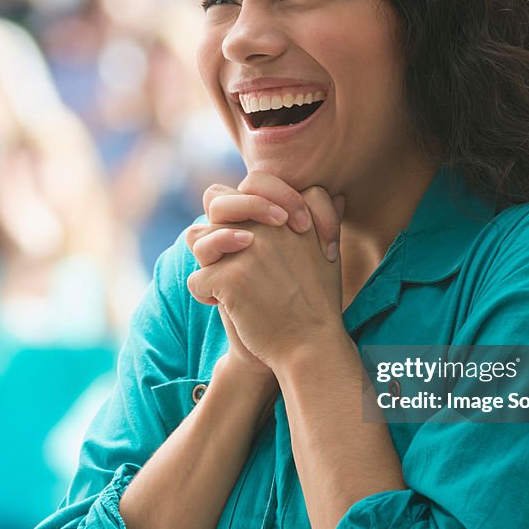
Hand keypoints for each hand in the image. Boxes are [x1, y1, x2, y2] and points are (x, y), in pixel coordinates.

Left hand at [187, 185, 345, 370]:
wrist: (310, 346)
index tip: (265, 234)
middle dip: (214, 226)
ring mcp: (247, 250)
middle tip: (229, 255)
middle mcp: (268, 226)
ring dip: (205, 260)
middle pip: (216, 201)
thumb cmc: (318, 303)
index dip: (249, 201)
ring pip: (198, 237)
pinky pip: (197, 278)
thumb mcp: (329, 254)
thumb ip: (325, 219)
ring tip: (224, 281)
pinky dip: (204, 295)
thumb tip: (331, 192)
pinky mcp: (229, 278)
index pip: (254, 182)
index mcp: (291, 215)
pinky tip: (223, 306)